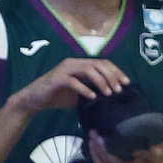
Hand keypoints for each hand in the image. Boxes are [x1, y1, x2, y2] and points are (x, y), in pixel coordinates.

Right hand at [11, 57, 128, 115]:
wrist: (36, 99)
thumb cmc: (59, 96)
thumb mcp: (81, 92)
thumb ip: (94, 89)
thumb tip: (114, 95)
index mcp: (80, 65)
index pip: (103, 63)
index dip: (116, 71)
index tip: (127, 83)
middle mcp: (73, 63)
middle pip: (98, 64)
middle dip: (112, 76)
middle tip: (119, 90)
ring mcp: (64, 69)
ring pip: (88, 70)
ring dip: (101, 81)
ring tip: (108, 94)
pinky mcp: (57, 78)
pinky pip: (73, 81)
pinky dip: (84, 89)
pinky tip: (92, 97)